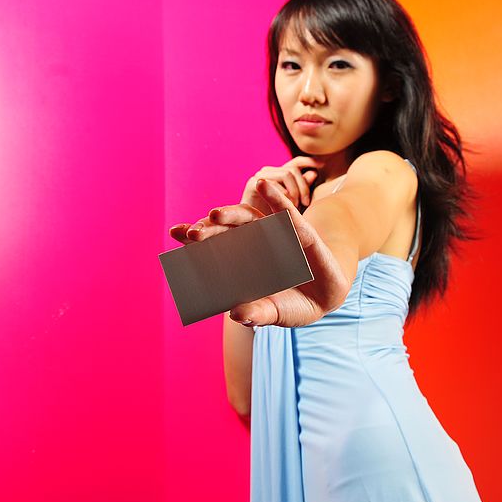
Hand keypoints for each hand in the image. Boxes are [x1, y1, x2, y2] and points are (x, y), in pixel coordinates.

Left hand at [168, 178, 349, 327]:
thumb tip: (236, 315)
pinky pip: (285, 212)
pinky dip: (274, 198)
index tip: (175, 233)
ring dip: (231, 214)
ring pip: (249, 220)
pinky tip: (263, 186)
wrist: (326, 298)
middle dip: (208, 231)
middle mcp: (253, 244)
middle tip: (191, 234)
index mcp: (240, 263)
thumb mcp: (274, 312)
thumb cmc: (292, 305)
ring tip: (215, 214)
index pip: (213, 248)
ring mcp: (275, 235)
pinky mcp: (299, 231)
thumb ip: (257, 314)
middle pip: (226, 232)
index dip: (195, 241)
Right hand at [240, 156, 324, 214]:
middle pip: (294, 170)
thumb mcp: (294, 203)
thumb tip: (313, 173)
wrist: (252, 228)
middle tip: (306, 203)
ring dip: (294, 191)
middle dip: (303, 186)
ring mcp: (261, 176)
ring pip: (287, 174)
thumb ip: (303, 188)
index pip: (296, 163)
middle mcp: (270, 172)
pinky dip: (283, 195)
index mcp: (279, 175)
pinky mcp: (253, 183)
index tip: (322, 165)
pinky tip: (283, 207)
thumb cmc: (274, 218)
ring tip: (294, 206)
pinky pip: (274, 183)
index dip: (309, 161)